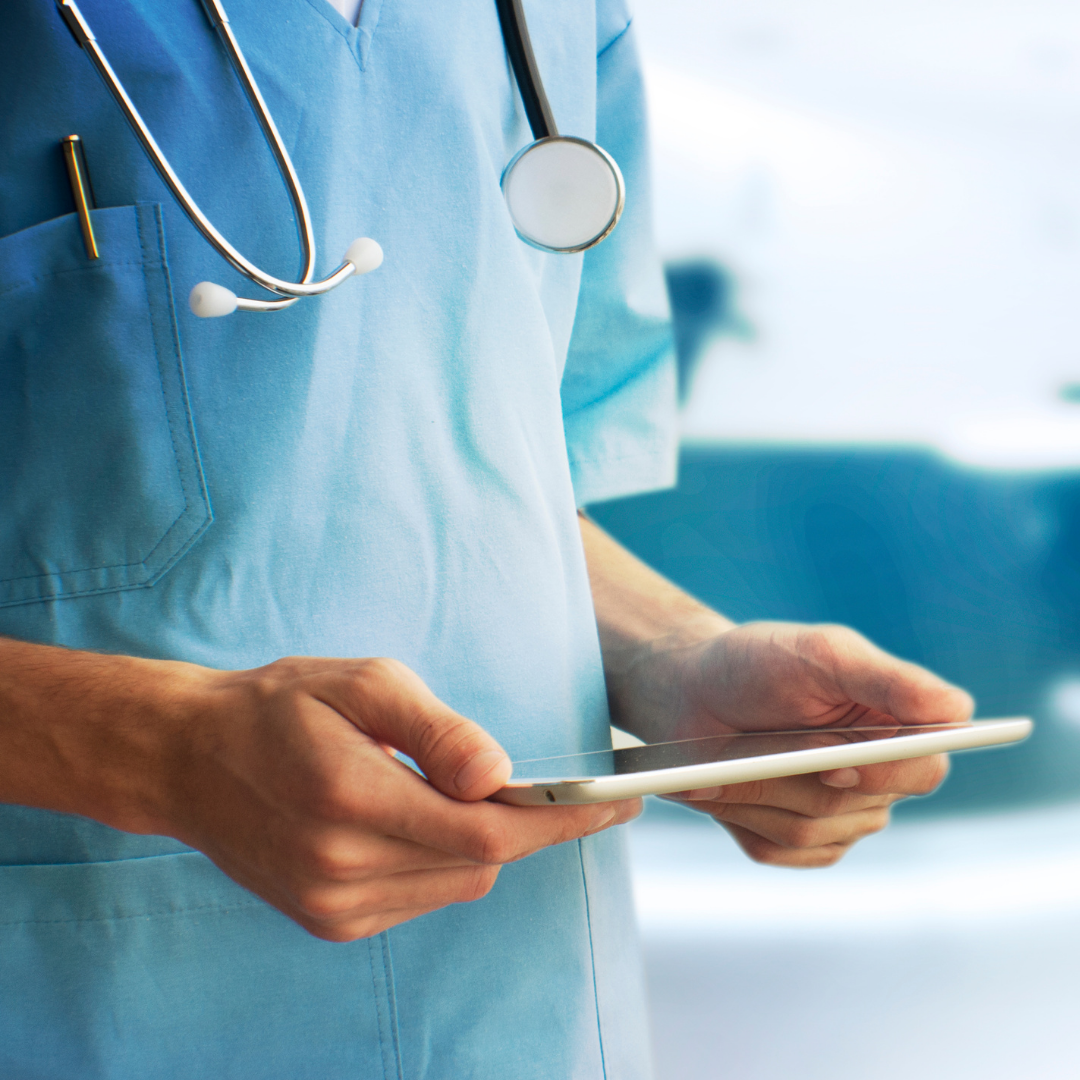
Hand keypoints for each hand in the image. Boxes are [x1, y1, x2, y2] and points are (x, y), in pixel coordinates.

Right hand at [0, 643, 638, 939]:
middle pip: (483, 865)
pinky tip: (421, 819)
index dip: (563, 822)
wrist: (190, 759)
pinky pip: (424, 896)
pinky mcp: (330, 921)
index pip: (488, 833)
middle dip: (532, 827)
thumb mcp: (362, 683)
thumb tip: (501, 775)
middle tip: (559, 789)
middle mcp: (341, 867)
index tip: (620, 803)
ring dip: (484, 843)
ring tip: (462, 792)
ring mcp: (333, 904)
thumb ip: (437, 728)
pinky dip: (446, 862)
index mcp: (350, 799)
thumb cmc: (281, 705)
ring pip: (459, 884)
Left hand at [612, 621, 970, 865]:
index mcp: (899, 727)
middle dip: (795, 774)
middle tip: (755, 746)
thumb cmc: (759, 663)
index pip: (925, 768)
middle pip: (859, 807)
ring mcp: (839, 815)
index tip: (835, 765)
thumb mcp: (823, 653)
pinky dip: (737, 812)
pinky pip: (775, 848)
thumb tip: (958, 711)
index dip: (883, 773)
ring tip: (723, 755)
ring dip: (755, 789)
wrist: (691, 691)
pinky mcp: (794, 841)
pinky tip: (717, 784)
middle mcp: (879, 778)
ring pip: (809, 829)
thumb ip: (890, 679)